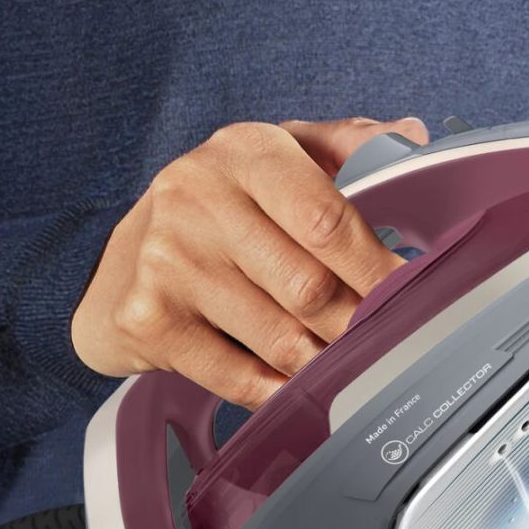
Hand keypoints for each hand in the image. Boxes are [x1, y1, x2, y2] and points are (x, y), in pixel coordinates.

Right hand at [72, 115, 429, 407]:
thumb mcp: (276, 156)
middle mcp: (197, 198)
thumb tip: (412, 137)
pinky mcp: (148, 319)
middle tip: (383, 339)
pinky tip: (296, 387)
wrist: (115, 263)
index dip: (377, 267)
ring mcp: (167, 260)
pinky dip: (279, 391)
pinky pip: (237, 377)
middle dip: (356, 323)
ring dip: (323, 361)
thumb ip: (346, 143)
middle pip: (308, 287)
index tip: (411, 295)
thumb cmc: (217, 209)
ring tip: (344, 363)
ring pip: (280, 338)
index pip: (326, 218)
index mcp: (244, 152)